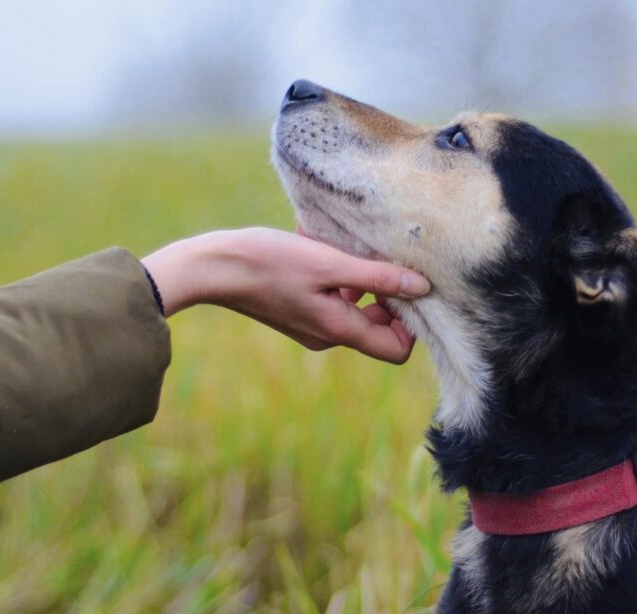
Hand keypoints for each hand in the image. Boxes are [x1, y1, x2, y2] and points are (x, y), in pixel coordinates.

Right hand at [140, 227, 429, 363]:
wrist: (212, 267)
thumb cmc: (269, 263)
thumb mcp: (330, 264)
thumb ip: (379, 277)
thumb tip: (424, 288)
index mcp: (339, 330)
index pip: (398, 348)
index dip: (411, 320)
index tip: (404, 283)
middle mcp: (328, 335)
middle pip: (379, 324)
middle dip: (384, 289)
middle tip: (373, 254)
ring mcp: (311, 324)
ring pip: (354, 303)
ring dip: (356, 273)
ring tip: (341, 243)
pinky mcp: (296, 308)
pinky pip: (330, 293)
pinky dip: (332, 269)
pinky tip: (316, 240)